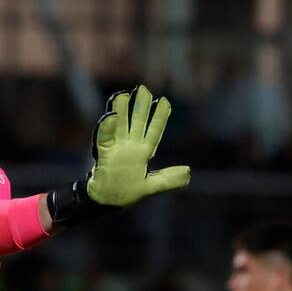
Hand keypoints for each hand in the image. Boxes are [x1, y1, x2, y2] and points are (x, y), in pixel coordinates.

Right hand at [87, 84, 190, 205]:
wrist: (106, 201)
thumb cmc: (126, 193)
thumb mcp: (151, 188)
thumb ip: (168, 179)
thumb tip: (188, 172)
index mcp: (143, 153)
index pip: (154, 131)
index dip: (159, 117)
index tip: (164, 101)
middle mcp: (130, 147)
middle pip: (137, 123)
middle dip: (140, 106)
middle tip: (143, 89)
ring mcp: (117, 148)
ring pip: (120, 125)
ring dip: (121, 110)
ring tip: (123, 95)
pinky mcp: (103, 153)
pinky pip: (105, 138)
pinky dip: (107, 128)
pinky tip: (111, 116)